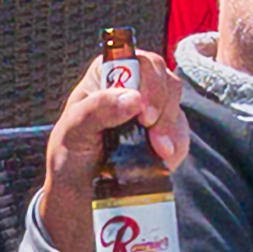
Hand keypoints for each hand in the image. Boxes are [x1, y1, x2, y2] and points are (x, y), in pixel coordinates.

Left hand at [29, 42, 176, 251]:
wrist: (82, 193)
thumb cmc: (71, 155)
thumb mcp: (72, 132)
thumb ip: (96, 110)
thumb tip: (133, 98)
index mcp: (105, 75)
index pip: (134, 59)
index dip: (146, 79)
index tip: (143, 110)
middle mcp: (131, 85)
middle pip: (163, 77)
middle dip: (162, 105)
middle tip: (151, 132)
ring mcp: (151, 107)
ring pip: (176, 102)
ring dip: (171, 126)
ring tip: (158, 150)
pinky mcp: (164, 132)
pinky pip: (181, 131)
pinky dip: (177, 145)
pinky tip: (164, 160)